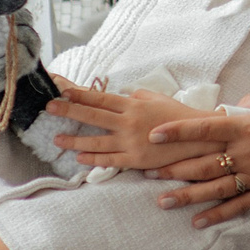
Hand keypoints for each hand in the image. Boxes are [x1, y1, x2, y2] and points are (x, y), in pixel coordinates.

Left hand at [48, 81, 214, 170]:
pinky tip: (80, 158)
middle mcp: (129, 122)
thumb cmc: (178, 116)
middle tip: (48, 107)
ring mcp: (131, 143)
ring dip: (74, 141)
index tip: (60, 88)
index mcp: (133, 105)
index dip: (78, 93)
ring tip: (57, 139)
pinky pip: (110, 160)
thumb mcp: (157, 98)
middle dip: (68, 111)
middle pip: (92, 116)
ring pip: (96, 142)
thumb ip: (136, 96)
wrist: (201, 138)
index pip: (100, 98)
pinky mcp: (136, 160)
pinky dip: (94, 159)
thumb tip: (121, 95)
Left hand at [139, 86, 249, 226]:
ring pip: (215, 188)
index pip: (205, 129)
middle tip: (145, 171)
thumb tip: (231, 110)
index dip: (178, 132)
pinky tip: (198, 221)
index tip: (154, 135)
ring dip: (186, 195)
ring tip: (162, 201)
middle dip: (172, 167)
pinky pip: (240, 205)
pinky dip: (218, 215)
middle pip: (203, 163)